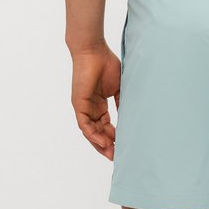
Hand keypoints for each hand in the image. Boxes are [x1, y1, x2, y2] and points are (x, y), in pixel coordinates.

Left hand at [70, 42, 120, 160]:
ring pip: (91, 132)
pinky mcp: (78, 105)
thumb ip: (122, 101)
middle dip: (108, 145)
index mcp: (99, 104)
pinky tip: (103, 142)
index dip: (114, 137)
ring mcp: (84, 107)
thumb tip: (129, 115)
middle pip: (98, 132)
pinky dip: (93, 135)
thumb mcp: (119, 86)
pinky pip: (85, 125)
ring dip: (101, 144)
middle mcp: (90, 108)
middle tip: (118, 156)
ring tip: (112, 154)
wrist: (93, 51)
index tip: (124, 146)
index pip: (106, 126)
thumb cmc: (106, 63)